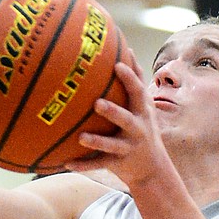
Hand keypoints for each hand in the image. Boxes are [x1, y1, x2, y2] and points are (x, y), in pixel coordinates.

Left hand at [68, 57, 169, 188]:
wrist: (152, 169)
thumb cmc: (143, 128)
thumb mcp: (145, 106)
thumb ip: (137, 80)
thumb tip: (128, 50)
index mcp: (142, 113)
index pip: (138, 93)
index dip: (130, 79)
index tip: (117, 65)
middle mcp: (138, 130)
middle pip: (127, 120)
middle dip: (114, 112)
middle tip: (97, 103)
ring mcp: (128, 148)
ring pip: (112, 146)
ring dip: (98, 142)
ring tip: (81, 137)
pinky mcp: (118, 164)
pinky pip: (99, 164)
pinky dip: (84, 165)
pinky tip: (66, 163)